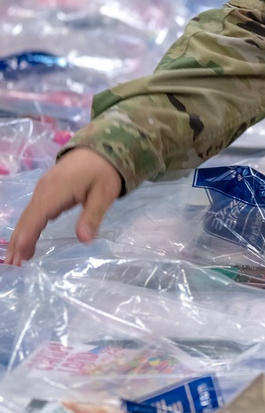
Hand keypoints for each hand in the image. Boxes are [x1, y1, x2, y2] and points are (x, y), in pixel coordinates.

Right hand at [5, 149, 123, 264]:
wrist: (101, 148)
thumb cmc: (104, 171)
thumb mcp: (104, 194)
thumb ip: (92, 216)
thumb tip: (85, 240)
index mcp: (56, 190)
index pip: (37, 217)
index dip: (27, 236)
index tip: (20, 255)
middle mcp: (44, 190)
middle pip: (27, 218)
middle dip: (18, 241)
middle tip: (12, 265)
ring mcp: (43, 189)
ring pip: (28, 216)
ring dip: (20, 236)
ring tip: (15, 259)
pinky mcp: (46, 191)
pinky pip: (33, 212)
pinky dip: (28, 228)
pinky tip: (26, 242)